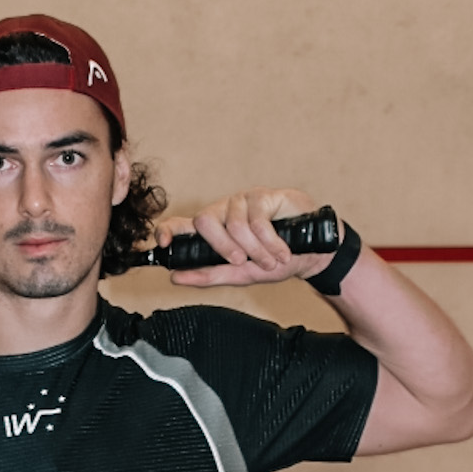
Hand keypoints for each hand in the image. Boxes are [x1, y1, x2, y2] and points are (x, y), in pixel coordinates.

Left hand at [154, 187, 332, 288]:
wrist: (310, 254)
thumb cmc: (274, 261)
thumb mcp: (240, 274)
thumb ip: (209, 275)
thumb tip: (175, 276)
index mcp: (213, 231)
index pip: (182, 224)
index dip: (168, 231)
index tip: (162, 245)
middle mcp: (223, 212)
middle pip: (205, 221)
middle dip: (223, 248)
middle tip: (242, 261)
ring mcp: (242, 201)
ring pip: (235, 225)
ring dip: (255, 251)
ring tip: (270, 261)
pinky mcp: (263, 195)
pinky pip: (258, 221)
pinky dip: (270, 243)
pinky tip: (281, 251)